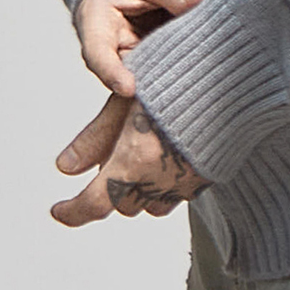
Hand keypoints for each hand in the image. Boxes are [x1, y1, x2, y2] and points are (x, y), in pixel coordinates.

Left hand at [51, 92, 206, 225]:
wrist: (229, 77)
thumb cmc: (176, 80)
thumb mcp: (126, 104)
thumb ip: (95, 139)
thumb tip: (64, 166)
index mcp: (135, 160)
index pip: (95, 203)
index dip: (72, 212)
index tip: (60, 210)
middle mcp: (160, 178)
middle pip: (123, 205)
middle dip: (110, 190)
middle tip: (108, 164)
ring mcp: (186, 182)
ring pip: (151, 206)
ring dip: (139, 192)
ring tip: (140, 159)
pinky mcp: (206, 179)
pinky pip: (177, 196)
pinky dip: (165, 185)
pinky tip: (167, 156)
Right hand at [73, 0, 205, 98]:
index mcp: (96, 18)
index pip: (97, 52)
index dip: (111, 73)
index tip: (129, 89)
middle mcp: (107, 46)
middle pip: (122, 72)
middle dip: (145, 82)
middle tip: (174, 87)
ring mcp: (126, 56)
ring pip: (142, 76)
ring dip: (163, 78)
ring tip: (189, 77)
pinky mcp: (144, 61)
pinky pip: (156, 73)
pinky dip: (172, 73)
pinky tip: (194, 73)